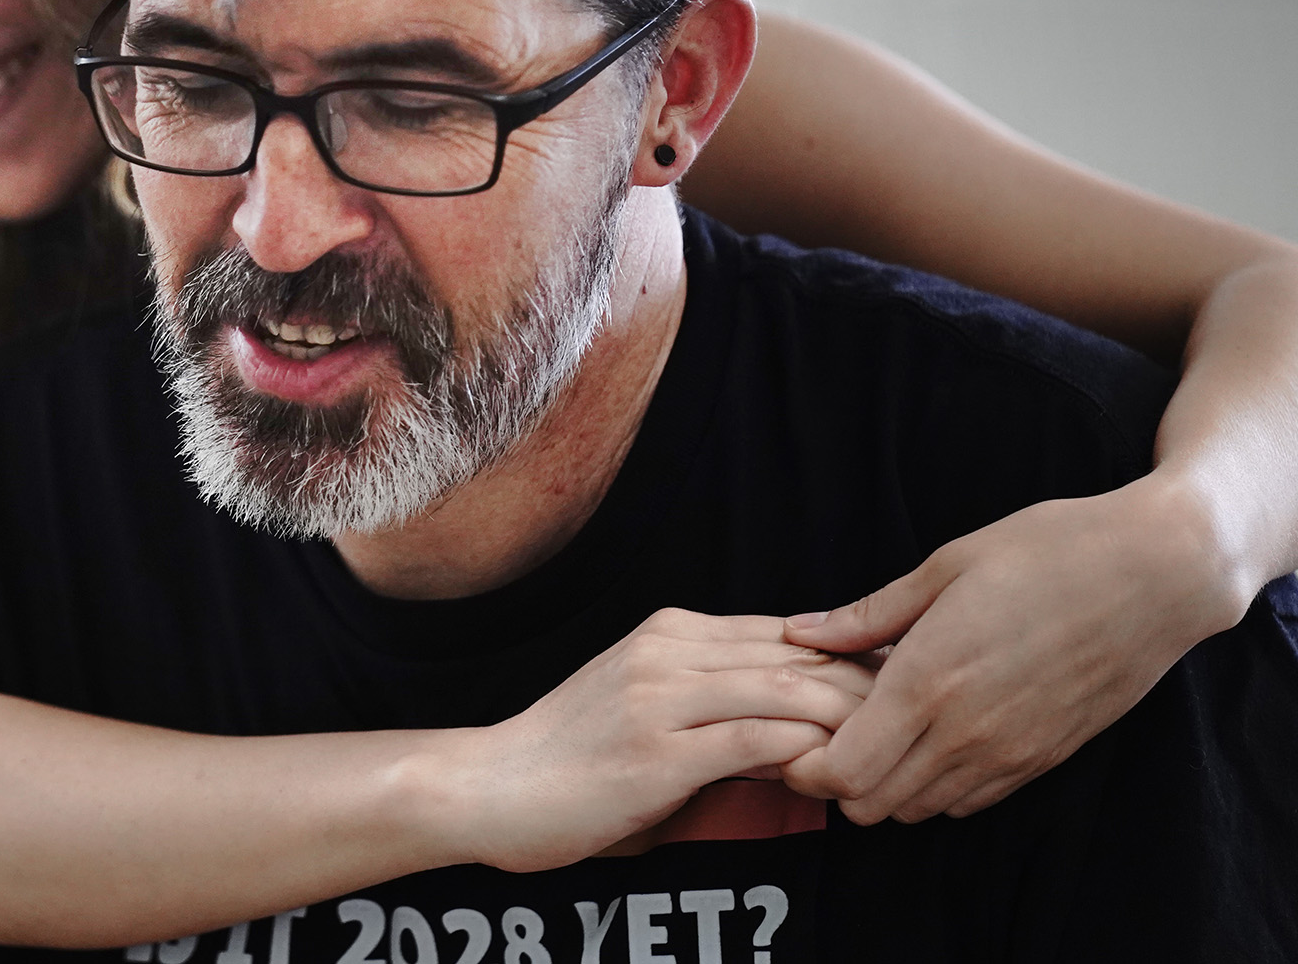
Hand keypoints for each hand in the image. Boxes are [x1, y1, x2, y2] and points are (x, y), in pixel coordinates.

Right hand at [448, 609, 875, 871]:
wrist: (491, 785)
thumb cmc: (570, 759)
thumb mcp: (647, 712)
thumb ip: (717, 709)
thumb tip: (798, 732)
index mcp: (670, 633)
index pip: (784, 632)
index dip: (848, 655)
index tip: (901, 680)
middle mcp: (668, 650)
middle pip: (797, 655)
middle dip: (866, 683)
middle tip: (925, 710)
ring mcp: (662, 696)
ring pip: (787, 690)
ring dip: (850, 720)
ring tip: (896, 747)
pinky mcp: (659, 750)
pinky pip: (757, 741)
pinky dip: (807, 755)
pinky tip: (839, 775)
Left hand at [780, 476, 1241, 823]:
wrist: (1155, 574)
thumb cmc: (1047, 552)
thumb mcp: (945, 566)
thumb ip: (868, 614)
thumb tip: (800, 633)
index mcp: (929, 682)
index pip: (844, 772)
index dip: (806, 765)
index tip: (795, 731)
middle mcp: (966, 732)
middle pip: (873, 804)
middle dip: (836, 780)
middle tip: (826, 729)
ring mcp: (1010, 753)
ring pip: (921, 809)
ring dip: (887, 783)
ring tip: (877, 729)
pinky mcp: (1044, 760)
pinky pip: (971, 801)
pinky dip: (936, 784)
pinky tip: (930, 735)